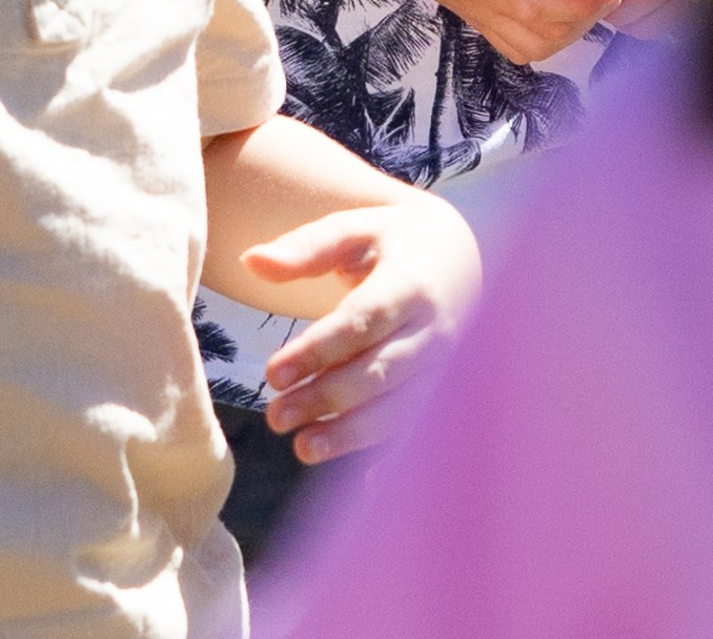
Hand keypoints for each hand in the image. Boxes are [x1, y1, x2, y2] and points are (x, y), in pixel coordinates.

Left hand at [247, 196, 481, 462]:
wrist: (462, 258)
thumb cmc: (395, 242)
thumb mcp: (356, 229)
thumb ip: (306, 247)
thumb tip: (250, 263)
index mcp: (410, 282)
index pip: (364, 320)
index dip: (319, 350)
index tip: (273, 373)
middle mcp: (433, 329)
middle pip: (379, 370)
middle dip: (326, 397)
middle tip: (275, 416)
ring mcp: (442, 366)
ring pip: (398, 406)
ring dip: (351, 433)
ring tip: (303, 447)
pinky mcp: (442, 392)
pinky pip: (417, 428)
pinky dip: (394, 456)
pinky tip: (366, 483)